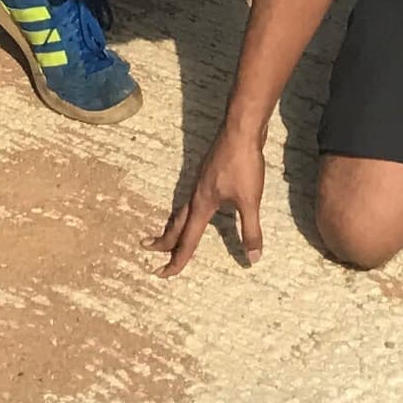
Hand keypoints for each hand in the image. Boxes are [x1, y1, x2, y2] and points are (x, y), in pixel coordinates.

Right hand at [158, 127, 270, 273]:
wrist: (240, 129)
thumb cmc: (243, 163)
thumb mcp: (250, 200)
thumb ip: (250, 230)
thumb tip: (253, 259)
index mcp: (202, 204)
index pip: (187, 240)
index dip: (177, 259)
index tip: (164, 274)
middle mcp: (196, 195)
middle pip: (176, 224)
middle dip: (163, 241)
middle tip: (149, 251)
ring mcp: (200, 182)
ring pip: (181, 210)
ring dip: (173, 226)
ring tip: (168, 235)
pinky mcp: (208, 173)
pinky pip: (190, 199)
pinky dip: (186, 212)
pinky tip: (196, 209)